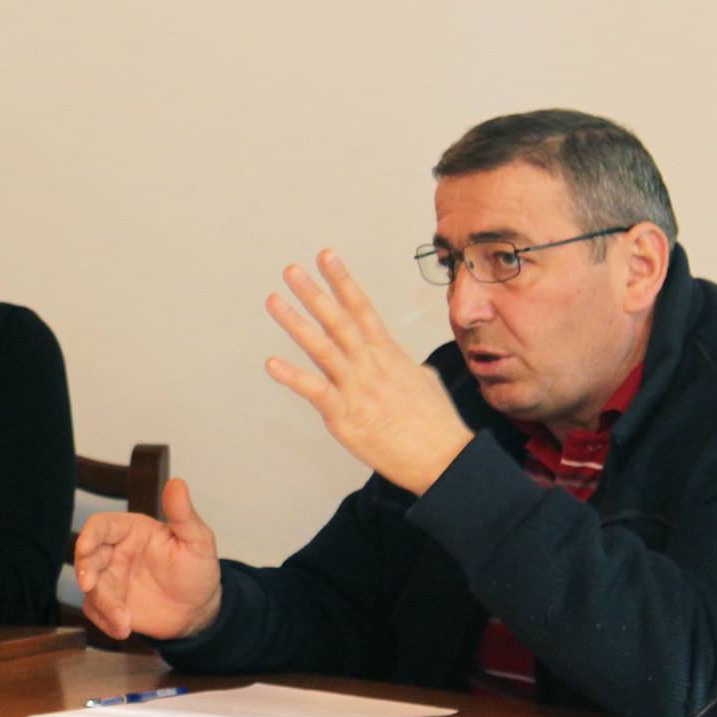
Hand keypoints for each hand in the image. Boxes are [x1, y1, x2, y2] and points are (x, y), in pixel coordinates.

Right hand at [74, 477, 222, 640]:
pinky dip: (106, 622)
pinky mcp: (112, 605)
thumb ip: (184, 514)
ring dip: (102, 604)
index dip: (90, 534)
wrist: (200, 610)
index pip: (102, 525)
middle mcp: (116, 553)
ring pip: (91, 588)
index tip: (85, 547)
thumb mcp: (197, 541)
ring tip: (123, 621)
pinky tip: (123, 630)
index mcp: (132, 530)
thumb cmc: (198, 570)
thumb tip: (177, 482)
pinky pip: (98, 612)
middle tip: (90, 585)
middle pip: (88, 556)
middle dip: (85, 569)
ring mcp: (112, 580)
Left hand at [264, 249, 473, 494]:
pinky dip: (293, 377)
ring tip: (274, 300)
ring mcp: (357, 388)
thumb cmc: (436, 423)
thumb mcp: (424, 380)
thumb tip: (403, 360)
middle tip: (292, 269)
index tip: (326, 256)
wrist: (444, 460)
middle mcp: (371, 365)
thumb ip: (405, 365)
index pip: (363, 308)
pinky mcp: (346, 415)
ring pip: (322, 348)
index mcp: (389, 353)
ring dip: (296, 323)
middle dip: (314, 293)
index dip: (343, 280)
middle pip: (339, 320)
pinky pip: (315, 391)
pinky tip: (271, 363)